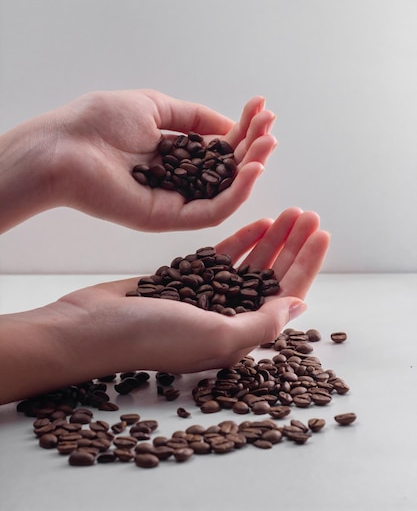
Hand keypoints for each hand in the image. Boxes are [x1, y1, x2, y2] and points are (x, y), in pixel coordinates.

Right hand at [0, 208, 329, 402]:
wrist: (90, 327)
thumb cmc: (148, 337)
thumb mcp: (214, 335)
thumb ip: (260, 324)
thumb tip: (300, 305)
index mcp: (239, 335)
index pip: (286, 296)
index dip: (307, 264)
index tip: (321, 232)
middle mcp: (227, 317)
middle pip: (272, 276)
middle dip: (294, 245)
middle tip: (309, 214)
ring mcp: (207, 297)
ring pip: (251, 264)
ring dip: (273, 239)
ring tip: (291, 212)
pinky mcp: (186, 279)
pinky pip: (223, 258)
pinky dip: (242, 240)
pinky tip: (260, 222)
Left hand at [56, 89, 276, 230]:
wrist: (66, 147)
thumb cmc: (100, 122)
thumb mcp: (156, 107)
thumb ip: (194, 117)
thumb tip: (229, 124)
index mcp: (174, 154)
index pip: (218, 145)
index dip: (243, 128)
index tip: (262, 108)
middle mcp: (178, 179)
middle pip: (227, 169)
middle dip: (252, 146)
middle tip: (270, 126)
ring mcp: (175, 201)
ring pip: (226, 193)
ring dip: (252, 169)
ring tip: (267, 145)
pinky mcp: (168, 219)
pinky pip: (211, 212)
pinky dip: (237, 194)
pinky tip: (252, 170)